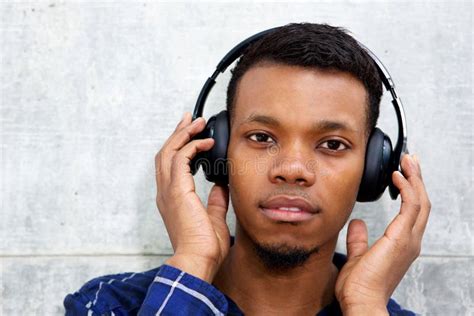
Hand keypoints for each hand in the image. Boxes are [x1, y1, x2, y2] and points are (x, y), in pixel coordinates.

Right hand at [155, 112, 230, 281]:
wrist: (198, 259)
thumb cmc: (203, 246)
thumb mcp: (213, 217)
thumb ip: (215, 200)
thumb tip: (220, 187)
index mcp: (172, 198)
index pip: (170, 165)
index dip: (179, 146)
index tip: (192, 134)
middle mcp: (166, 192)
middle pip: (165, 153)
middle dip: (178, 133)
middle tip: (190, 119)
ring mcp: (169, 191)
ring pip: (169, 152)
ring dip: (182, 134)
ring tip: (196, 122)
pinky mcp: (177, 191)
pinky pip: (180, 159)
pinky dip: (191, 147)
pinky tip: (205, 142)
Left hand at [335, 154, 430, 314]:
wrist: (361, 301)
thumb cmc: (359, 285)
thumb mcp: (358, 255)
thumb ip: (359, 239)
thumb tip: (357, 223)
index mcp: (402, 244)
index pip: (412, 211)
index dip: (410, 190)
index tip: (402, 173)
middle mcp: (410, 240)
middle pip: (421, 202)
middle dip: (416, 179)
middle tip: (410, 160)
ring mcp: (409, 239)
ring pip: (420, 201)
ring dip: (415, 178)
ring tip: (408, 160)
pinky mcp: (401, 238)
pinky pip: (410, 206)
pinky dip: (407, 189)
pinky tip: (398, 176)